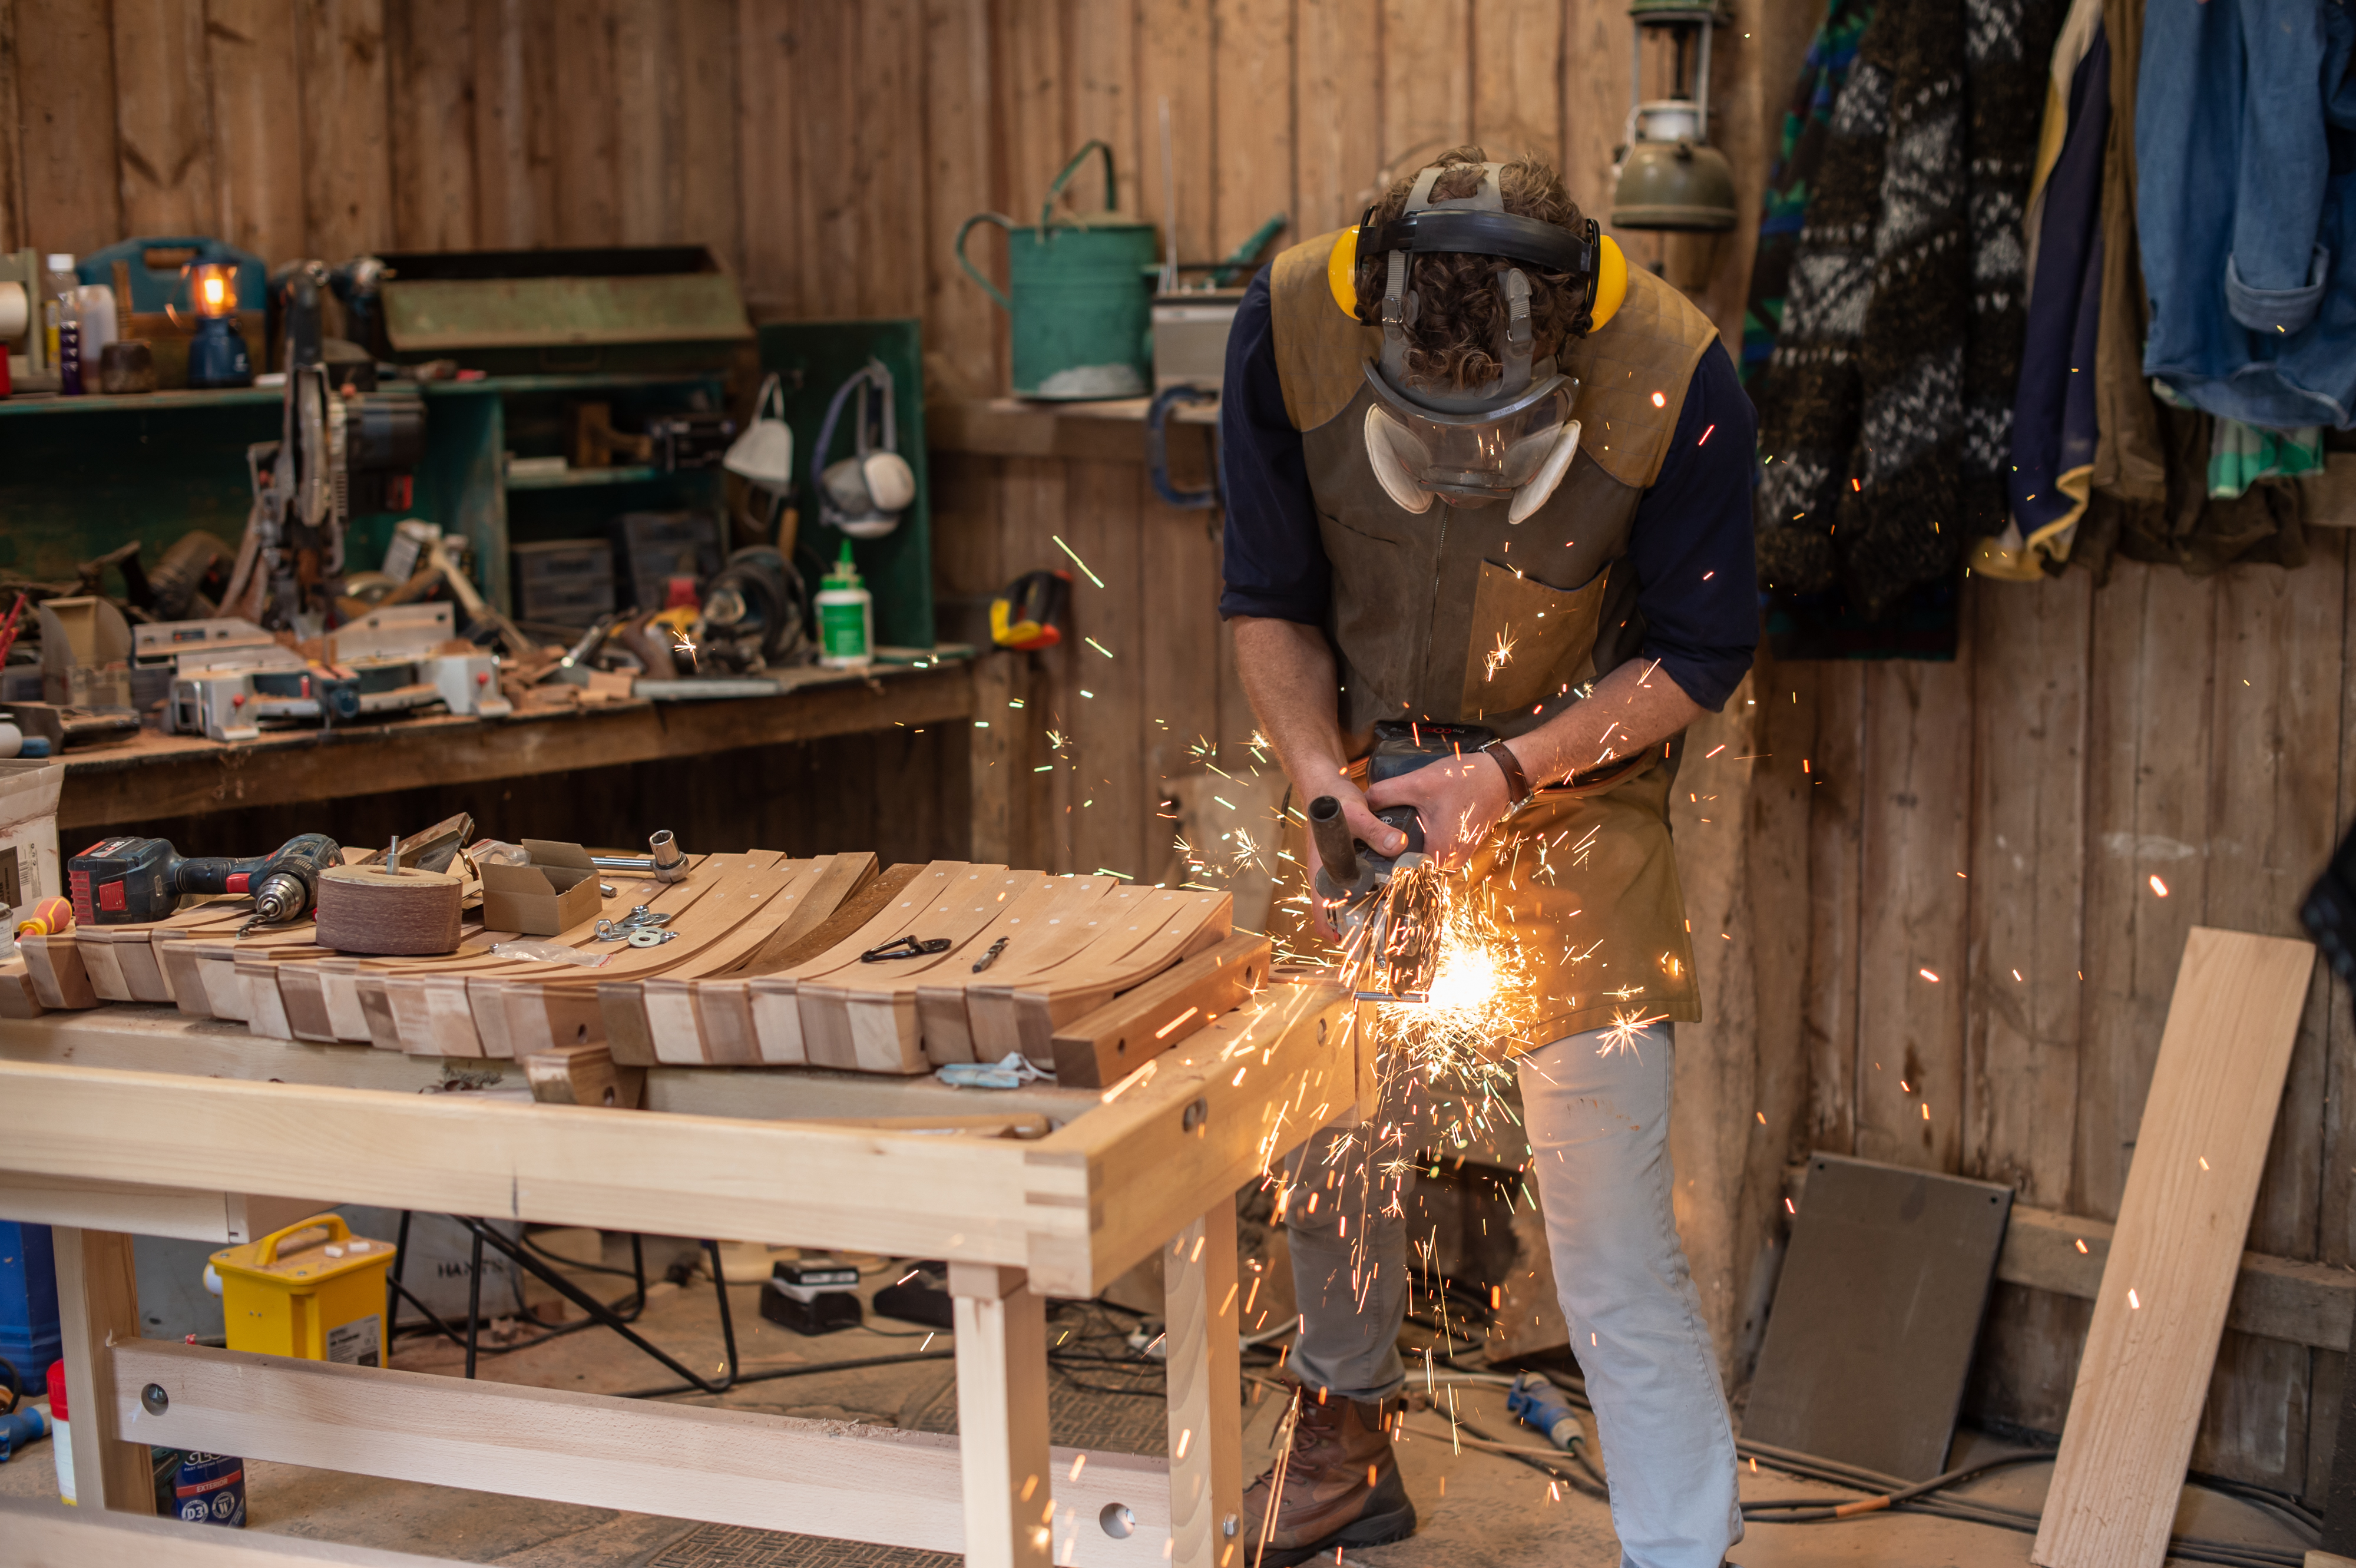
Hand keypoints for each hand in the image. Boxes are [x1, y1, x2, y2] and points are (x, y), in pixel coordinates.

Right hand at [1298, 773, 1406, 940]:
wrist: (1325, 785)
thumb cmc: (1332, 801)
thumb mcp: (1356, 814)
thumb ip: (1376, 831)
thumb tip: (1398, 845)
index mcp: (1322, 871)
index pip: (1321, 912)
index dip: (1335, 933)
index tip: (1355, 945)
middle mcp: (1328, 876)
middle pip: (1338, 913)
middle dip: (1358, 926)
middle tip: (1385, 935)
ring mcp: (1337, 871)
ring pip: (1349, 900)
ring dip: (1367, 910)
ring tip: (1393, 919)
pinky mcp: (1348, 864)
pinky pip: (1358, 885)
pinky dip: (1372, 893)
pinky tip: (1391, 892)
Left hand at [1365, 749, 1513, 870]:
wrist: (1500, 776)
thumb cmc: (1466, 780)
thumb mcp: (1418, 783)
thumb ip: (1386, 793)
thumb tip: (1362, 802)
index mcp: (1439, 853)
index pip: (1398, 866)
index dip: (1382, 853)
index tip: (1370, 841)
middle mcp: (1450, 862)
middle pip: (1410, 861)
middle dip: (1394, 845)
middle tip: (1379, 828)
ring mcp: (1457, 856)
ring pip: (1422, 855)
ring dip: (1409, 842)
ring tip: (1396, 823)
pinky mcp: (1461, 847)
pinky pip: (1435, 848)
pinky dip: (1423, 837)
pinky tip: (1415, 822)